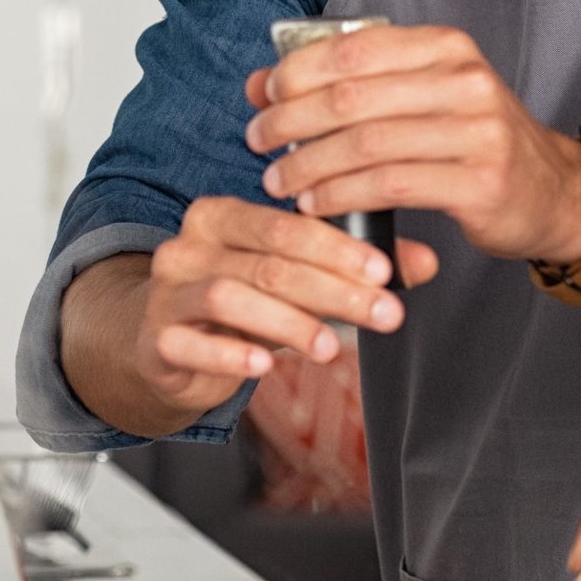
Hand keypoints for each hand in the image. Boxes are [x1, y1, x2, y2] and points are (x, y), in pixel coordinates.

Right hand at [132, 196, 439, 418]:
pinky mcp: (154, 339)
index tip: (385, 272)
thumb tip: (426, 263)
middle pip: (267, 262)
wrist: (163, 345)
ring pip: (228, 297)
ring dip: (288, 322)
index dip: (339, 249)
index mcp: (222, 215)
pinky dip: (228, 355)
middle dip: (333, 290)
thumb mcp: (295, 280)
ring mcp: (166, 292)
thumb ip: (354, 268)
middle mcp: (188, 245)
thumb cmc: (238, 304)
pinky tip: (264, 365)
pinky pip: (187, 343)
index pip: (286, 224)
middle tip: (383, 314)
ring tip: (331, 346)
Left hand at [243, 25, 580, 264]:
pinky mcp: (478, 182)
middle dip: (292, 121)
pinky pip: (390, 185)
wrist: (551, 191)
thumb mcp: (418, 98)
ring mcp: (476, 132)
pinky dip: (342, 195)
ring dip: (309, 165)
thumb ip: (347, 86)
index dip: (298, 72)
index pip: (354, 49)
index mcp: (445, 47)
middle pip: (353, 96)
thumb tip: (261, 82)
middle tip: (258, 143)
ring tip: (278, 181)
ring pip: (366, 143)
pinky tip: (316, 204)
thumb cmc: (471, 141)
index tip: (264, 99)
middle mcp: (464, 81)